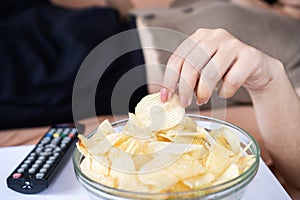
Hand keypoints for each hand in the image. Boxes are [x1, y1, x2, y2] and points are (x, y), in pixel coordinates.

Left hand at [161, 28, 281, 106]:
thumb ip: (187, 76)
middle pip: (191, 64)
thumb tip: (168, 95)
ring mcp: (234, 44)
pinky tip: (224, 93)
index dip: (169, 79)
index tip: (165, 97)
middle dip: (185, 88)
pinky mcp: (250, 56)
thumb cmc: (224, 71)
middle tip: (184, 103)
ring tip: (202, 100)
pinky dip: (225, 92)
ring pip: (210, 72)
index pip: (177, 58)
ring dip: (203, 92)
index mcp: (199, 37)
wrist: (257, 69)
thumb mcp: (202, 70)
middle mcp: (215, 36)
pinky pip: (232, 80)